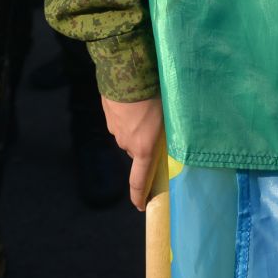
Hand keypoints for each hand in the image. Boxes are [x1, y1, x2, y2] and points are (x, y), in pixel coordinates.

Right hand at [101, 96, 163, 211]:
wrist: (127, 71)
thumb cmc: (155, 96)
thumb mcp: (168, 116)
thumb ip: (166, 133)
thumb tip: (169, 138)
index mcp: (144, 148)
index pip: (140, 179)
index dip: (140, 195)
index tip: (140, 206)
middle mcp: (127, 143)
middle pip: (136, 151)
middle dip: (145, 143)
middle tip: (156, 126)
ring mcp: (115, 129)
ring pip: (128, 134)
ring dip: (136, 127)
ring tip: (146, 107)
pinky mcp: (108, 115)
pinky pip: (120, 120)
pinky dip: (128, 115)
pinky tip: (134, 99)